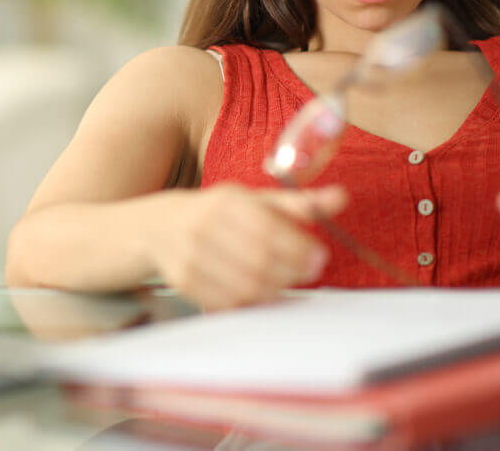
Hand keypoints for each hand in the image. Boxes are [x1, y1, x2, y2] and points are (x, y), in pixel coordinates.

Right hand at [146, 183, 346, 310]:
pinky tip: (261, 291)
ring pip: (245, 285)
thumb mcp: (254, 200)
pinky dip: (251, 301)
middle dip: (292, 270)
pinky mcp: (183, 281)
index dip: (298, 247)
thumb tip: (340, 198)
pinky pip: (227, 301)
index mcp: (226, 201)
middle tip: (308, 271)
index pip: (268, 228)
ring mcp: (190, 256)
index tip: (319, 256)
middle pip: (259, 260)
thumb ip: (298, 203)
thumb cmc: (216, 212)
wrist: (159, 227)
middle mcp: (204, 226)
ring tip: (285, 280)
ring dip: (275, 288)